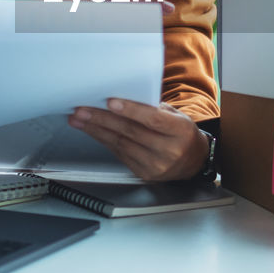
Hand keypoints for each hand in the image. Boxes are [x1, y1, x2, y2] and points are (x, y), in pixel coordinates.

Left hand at [68, 98, 208, 181]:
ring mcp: (156, 165)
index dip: (130, 110)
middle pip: (131, 132)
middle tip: (82, 110)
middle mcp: (169, 150)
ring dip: (97, 131)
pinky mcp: (144, 174)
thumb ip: (153, 108)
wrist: (193, 161)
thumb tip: (121, 99)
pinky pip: (120, 154)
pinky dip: (105, 141)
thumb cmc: (181, 133)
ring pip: (121, 144)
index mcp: (180, 131)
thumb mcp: (175, 116)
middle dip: (102, 119)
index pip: (152, 119)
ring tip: (80, 120)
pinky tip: (94, 131)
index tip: (109, 102)